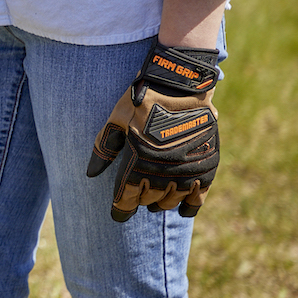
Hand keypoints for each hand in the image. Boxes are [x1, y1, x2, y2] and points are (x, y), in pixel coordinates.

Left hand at [86, 41, 219, 221]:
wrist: (180, 84)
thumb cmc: (142, 99)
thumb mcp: (116, 120)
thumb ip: (104, 148)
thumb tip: (91, 174)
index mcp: (136, 162)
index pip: (125, 198)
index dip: (120, 209)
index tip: (118, 214)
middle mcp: (162, 171)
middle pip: (148, 200)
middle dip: (140, 201)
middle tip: (138, 199)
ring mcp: (186, 169)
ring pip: (172, 200)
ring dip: (162, 203)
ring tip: (156, 201)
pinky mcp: (207, 164)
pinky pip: (199, 195)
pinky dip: (191, 205)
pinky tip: (183, 210)